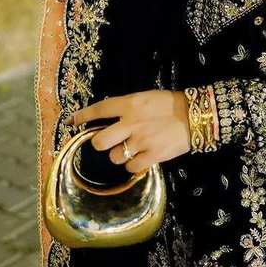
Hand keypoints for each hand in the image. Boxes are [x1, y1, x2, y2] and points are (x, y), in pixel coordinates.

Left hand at [63, 89, 190, 173]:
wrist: (194, 115)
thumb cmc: (169, 104)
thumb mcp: (145, 98)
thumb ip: (126, 109)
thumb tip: (108, 120)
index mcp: (130, 104)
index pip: (99, 110)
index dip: (82, 117)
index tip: (71, 121)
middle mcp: (131, 123)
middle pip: (99, 141)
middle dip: (99, 143)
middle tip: (107, 142)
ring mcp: (141, 141)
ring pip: (115, 157)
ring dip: (120, 155)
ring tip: (131, 148)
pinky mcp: (152, 156)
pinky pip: (131, 168)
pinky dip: (134, 165)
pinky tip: (141, 157)